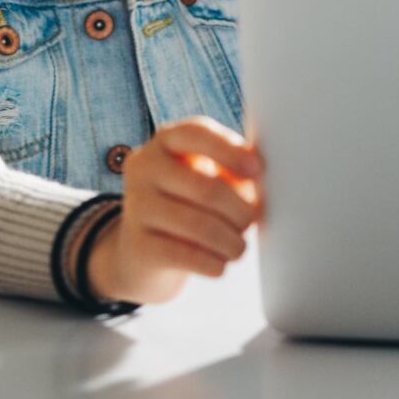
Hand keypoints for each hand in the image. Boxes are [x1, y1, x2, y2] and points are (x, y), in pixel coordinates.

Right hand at [86, 117, 263, 305]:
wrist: (143, 253)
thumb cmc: (188, 205)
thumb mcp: (208, 178)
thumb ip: (235, 171)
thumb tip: (262, 180)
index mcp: (165, 141)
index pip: (196, 132)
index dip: (230, 150)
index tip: (256, 171)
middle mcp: (144, 167)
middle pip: (207, 189)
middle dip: (240, 212)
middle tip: (249, 224)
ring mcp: (136, 206)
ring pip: (200, 226)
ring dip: (231, 242)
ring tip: (239, 248)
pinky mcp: (138, 245)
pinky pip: (187, 255)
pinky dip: (214, 263)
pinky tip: (220, 265)